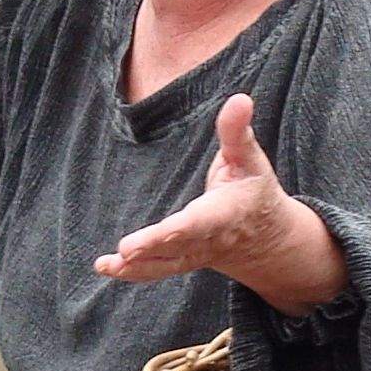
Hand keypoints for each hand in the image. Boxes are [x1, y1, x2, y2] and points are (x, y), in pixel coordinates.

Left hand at [95, 96, 348, 316]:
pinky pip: (157, 270)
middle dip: (152, 248)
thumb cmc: (252, 190)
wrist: (264, 237)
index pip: (200, 222)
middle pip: (177, 246)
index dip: (180, 229)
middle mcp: (208, 239)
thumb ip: (237, 131)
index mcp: (225, 213)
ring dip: (136, 267)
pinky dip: (134, 272)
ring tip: (106, 265)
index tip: (165, 231)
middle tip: (124, 251)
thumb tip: (240, 98)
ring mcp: (194, 255)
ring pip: (164, 265)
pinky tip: (107, 267)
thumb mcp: (249, 158)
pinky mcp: (182, 261)